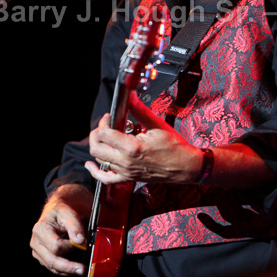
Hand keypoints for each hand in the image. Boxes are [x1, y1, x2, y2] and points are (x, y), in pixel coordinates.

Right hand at [30, 184, 91, 275]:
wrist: (57, 211)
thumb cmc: (62, 211)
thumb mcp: (70, 213)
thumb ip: (75, 226)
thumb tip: (80, 240)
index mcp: (40, 229)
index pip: (55, 246)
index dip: (70, 247)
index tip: (82, 243)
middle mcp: (36, 242)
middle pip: (52, 260)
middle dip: (68, 267)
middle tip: (83, 270)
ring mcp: (38, 251)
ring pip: (52, 267)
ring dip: (67, 271)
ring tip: (81, 271)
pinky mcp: (42, 257)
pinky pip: (53, 268)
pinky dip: (64, 270)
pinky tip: (74, 270)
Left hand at [86, 93, 202, 184]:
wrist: (185, 167)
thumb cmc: (174, 146)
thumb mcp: (157, 125)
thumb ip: (140, 111)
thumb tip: (130, 96)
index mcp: (132, 147)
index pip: (105, 133)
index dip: (103, 122)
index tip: (109, 116)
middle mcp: (125, 161)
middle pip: (96, 147)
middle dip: (96, 133)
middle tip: (104, 126)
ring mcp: (126, 172)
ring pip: (99, 160)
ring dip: (98, 146)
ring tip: (106, 137)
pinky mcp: (128, 178)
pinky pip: (106, 179)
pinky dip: (95, 171)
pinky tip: (91, 164)